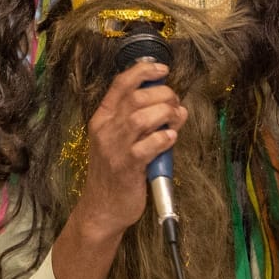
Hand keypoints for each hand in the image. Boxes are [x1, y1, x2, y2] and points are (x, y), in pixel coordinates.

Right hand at [73, 60, 186, 240]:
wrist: (102, 209)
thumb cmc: (114, 174)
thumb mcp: (120, 142)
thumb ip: (144, 123)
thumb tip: (176, 108)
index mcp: (102, 119)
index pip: (120, 84)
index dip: (143, 72)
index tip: (162, 69)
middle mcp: (105, 130)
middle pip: (136, 98)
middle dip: (162, 95)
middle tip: (175, 104)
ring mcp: (114, 148)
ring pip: (142, 118)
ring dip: (165, 114)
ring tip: (176, 120)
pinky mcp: (127, 167)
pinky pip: (148, 146)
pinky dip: (164, 138)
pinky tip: (170, 138)